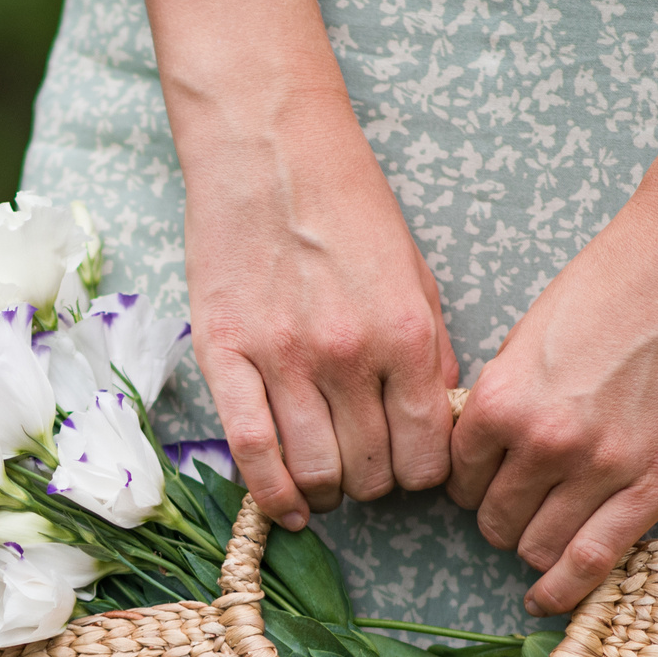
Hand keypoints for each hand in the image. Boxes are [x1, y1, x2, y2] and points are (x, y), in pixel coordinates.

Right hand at [182, 92, 457, 528]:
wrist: (270, 148)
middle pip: (370, 471)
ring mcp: (282, 358)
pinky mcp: (225, 355)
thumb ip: (430, 353)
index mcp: (406, 335)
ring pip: (312, 471)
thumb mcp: (415, 275)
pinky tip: (285, 508)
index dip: (419, 475)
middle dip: (372, 482)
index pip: (425, 453)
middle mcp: (348, 355)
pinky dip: (271, 494)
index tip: (405, 467)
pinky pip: (250, 451)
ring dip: (324, 491)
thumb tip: (433, 423)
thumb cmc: (347, 206)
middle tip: (362, 469)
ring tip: (323, 483)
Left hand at [448, 187, 657, 615]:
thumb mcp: (529, 338)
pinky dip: (563, 588)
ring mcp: (601, 468)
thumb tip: (479, 453)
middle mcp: (543, 443)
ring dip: (531, 542)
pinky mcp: (656, 482)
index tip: (483, 479)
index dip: (468, 482)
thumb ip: (501, 400)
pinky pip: (593, 561)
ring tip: (545, 525)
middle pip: (491, 519)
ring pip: (535, 546)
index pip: (457, 478)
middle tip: (517, 499)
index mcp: (500, 401)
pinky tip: (545, 600)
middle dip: (496, 514)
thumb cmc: (613, 285)